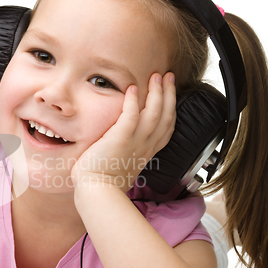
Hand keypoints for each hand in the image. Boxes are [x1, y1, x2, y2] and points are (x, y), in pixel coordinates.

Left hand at [71, 72, 175, 192]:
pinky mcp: (120, 139)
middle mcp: (145, 146)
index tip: (170, 93)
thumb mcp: (123, 165)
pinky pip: (130, 116)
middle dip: (169, 94)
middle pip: (165, 116)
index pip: (166, 127)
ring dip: (157, 93)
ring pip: (154, 113)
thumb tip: (119, 146)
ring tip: (157, 76)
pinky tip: (133, 87)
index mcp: (146, 152)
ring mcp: (135, 142)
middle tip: (169, 76)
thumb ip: (126, 152)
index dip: (170, 108)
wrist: (97, 192)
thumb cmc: (104, 182)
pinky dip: (133, 101)